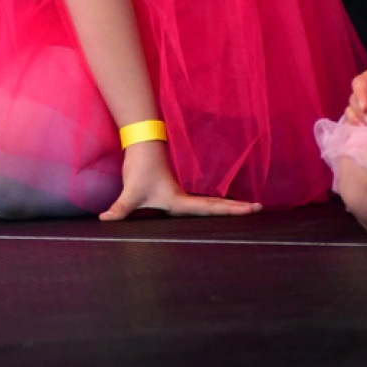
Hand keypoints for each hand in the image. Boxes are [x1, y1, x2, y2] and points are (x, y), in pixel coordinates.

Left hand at [98, 140, 261, 221]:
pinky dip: (213, 206)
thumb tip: (106, 221)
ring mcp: (181, 194)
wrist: (141, 146)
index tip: (254, 209)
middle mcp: (184, 198)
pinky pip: (199, 202)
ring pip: (208, 204)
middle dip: (237, 209)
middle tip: (260, 210)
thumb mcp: (131, 192)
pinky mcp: (174, 191)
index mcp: (179, 200)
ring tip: (248, 211)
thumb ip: (120, 209)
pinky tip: (218, 210)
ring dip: (227, 207)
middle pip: (216, 207)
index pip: (210, 208)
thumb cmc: (140, 168)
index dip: (232, 210)